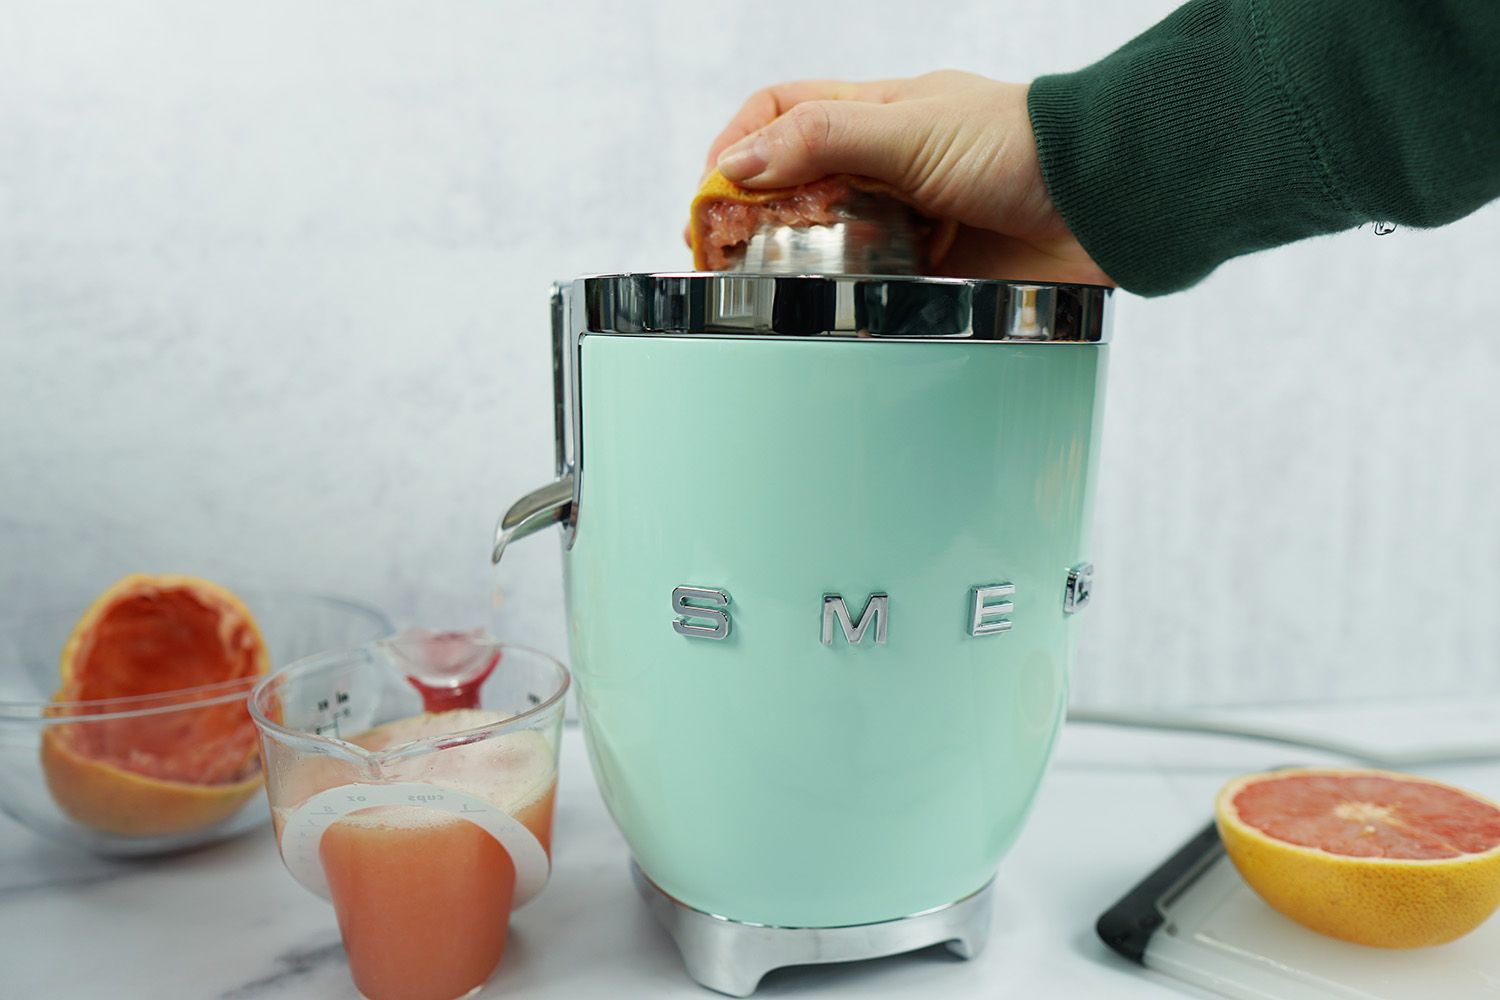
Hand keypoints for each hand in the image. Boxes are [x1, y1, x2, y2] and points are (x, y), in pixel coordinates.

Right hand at [699, 71, 1110, 285]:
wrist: (1102, 203)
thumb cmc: (1021, 146)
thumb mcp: (910, 129)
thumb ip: (823, 141)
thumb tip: (738, 162)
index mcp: (874, 116)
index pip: (780, 116)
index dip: (736, 149)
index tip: (711, 198)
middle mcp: (884, 169)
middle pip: (793, 187)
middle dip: (750, 218)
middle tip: (721, 258)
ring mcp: (906, 225)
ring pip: (827, 245)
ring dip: (794, 266)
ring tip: (766, 290)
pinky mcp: (931, 277)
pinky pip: (872, 293)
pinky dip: (844, 304)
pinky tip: (829, 314)